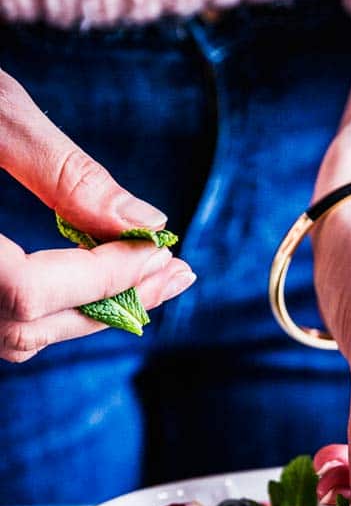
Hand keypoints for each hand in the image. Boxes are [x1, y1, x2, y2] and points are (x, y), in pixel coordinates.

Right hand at [0, 69, 194, 361]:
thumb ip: (61, 170)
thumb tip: (144, 221)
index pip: (30, 292)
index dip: (103, 278)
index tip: (163, 252)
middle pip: (29, 328)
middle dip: (113, 303)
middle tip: (177, 277)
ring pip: (17, 334)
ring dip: (89, 312)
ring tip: (150, 282)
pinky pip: (3, 322)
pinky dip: (55, 308)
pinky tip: (94, 284)